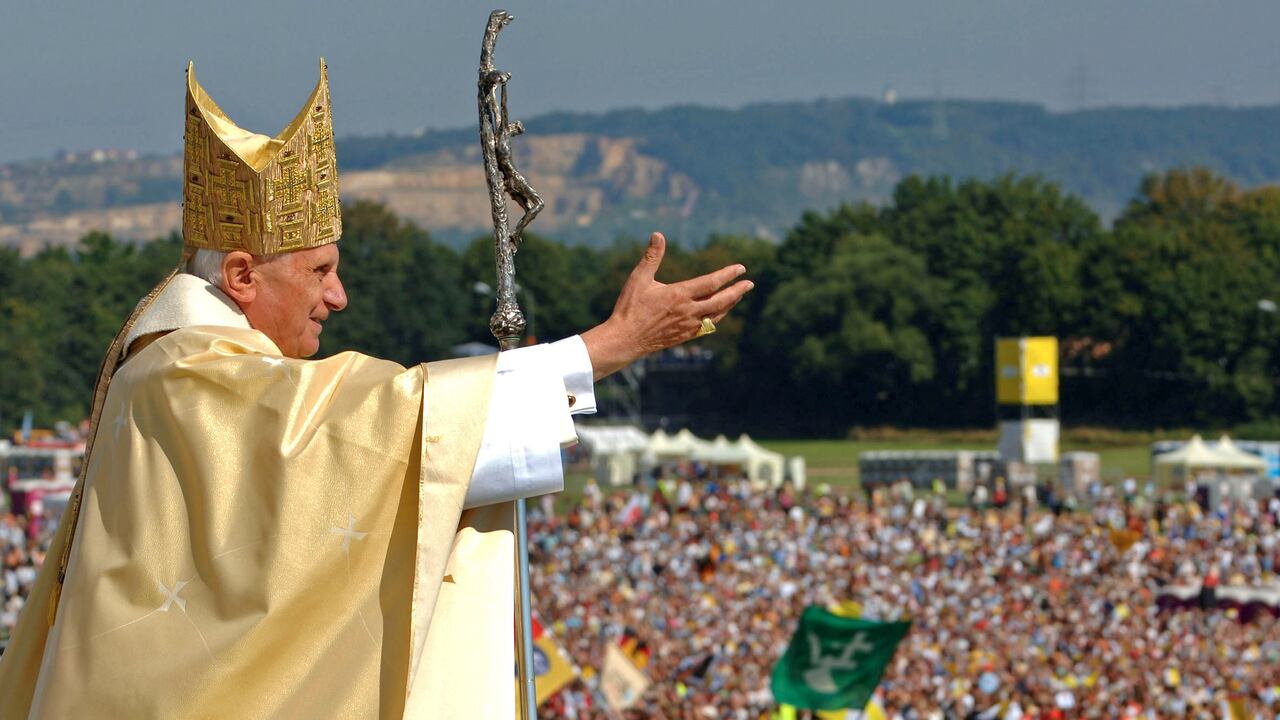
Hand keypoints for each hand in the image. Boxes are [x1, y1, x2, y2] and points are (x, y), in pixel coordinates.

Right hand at [581, 232, 753, 380]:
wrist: (626, 340)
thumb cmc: (630, 307)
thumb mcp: (639, 279)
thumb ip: (651, 257)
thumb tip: (658, 234)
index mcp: (679, 294)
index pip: (712, 282)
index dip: (728, 274)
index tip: (741, 268)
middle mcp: (688, 311)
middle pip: (721, 300)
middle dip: (737, 291)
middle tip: (750, 283)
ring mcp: (688, 325)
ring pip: (717, 314)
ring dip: (730, 303)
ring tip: (739, 295)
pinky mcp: (685, 336)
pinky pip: (708, 326)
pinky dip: (718, 316)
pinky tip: (720, 312)